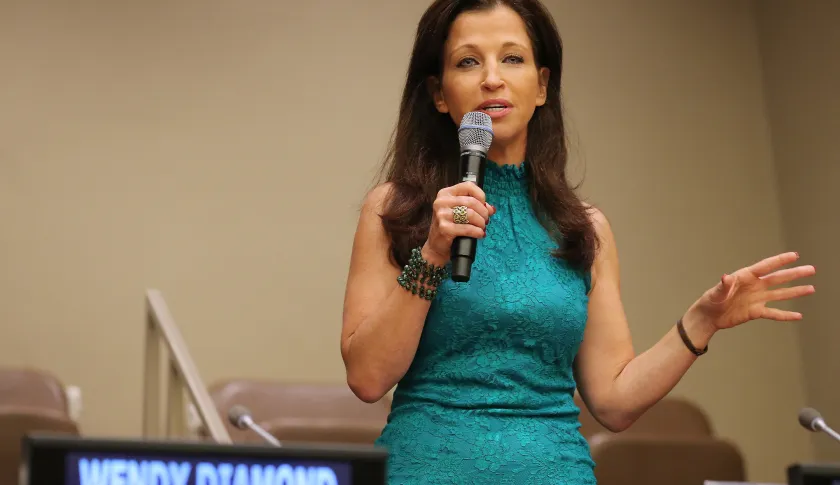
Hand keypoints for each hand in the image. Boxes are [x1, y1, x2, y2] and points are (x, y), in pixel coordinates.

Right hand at [422, 182, 495, 264]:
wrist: (437, 245)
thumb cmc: (449, 226)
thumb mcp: (460, 212)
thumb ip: (475, 207)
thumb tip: (491, 209)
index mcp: (446, 193)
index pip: (468, 186)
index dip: (481, 195)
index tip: (484, 205)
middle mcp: (442, 202)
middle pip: (472, 202)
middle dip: (483, 212)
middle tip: (486, 220)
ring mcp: (442, 215)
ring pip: (471, 214)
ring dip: (481, 222)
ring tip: (482, 227)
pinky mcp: (444, 228)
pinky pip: (467, 228)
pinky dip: (477, 232)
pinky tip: (480, 234)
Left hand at [688, 252, 815, 331]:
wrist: (708, 317)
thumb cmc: (710, 301)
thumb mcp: (715, 293)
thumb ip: (723, 286)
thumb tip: (726, 277)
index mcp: (745, 277)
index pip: (765, 267)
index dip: (780, 261)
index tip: (795, 255)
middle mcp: (754, 286)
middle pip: (778, 278)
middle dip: (794, 274)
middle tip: (811, 269)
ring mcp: (756, 299)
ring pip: (780, 294)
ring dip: (795, 292)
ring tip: (810, 289)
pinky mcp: (756, 312)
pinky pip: (773, 313)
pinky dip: (785, 315)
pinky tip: (798, 316)